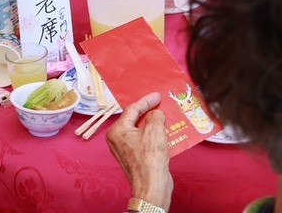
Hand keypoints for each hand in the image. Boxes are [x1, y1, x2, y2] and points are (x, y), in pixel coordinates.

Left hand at [106, 92, 172, 209]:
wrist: (152, 186)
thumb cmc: (150, 158)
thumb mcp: (155, 130)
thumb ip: (155, 115)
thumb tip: (155, 114)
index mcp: (117, 131)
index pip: (132, 109)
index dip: (146, 101)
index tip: (157, 95)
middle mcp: (117, 140)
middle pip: (135, 120)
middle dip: (149, 112)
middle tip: (160, 103)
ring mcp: (125, 150)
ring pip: (141, 131)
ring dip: (153, 124)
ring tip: (165, 116)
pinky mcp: (135, 158)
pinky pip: (144, 141)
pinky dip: (154, 135)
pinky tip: (165, 132)